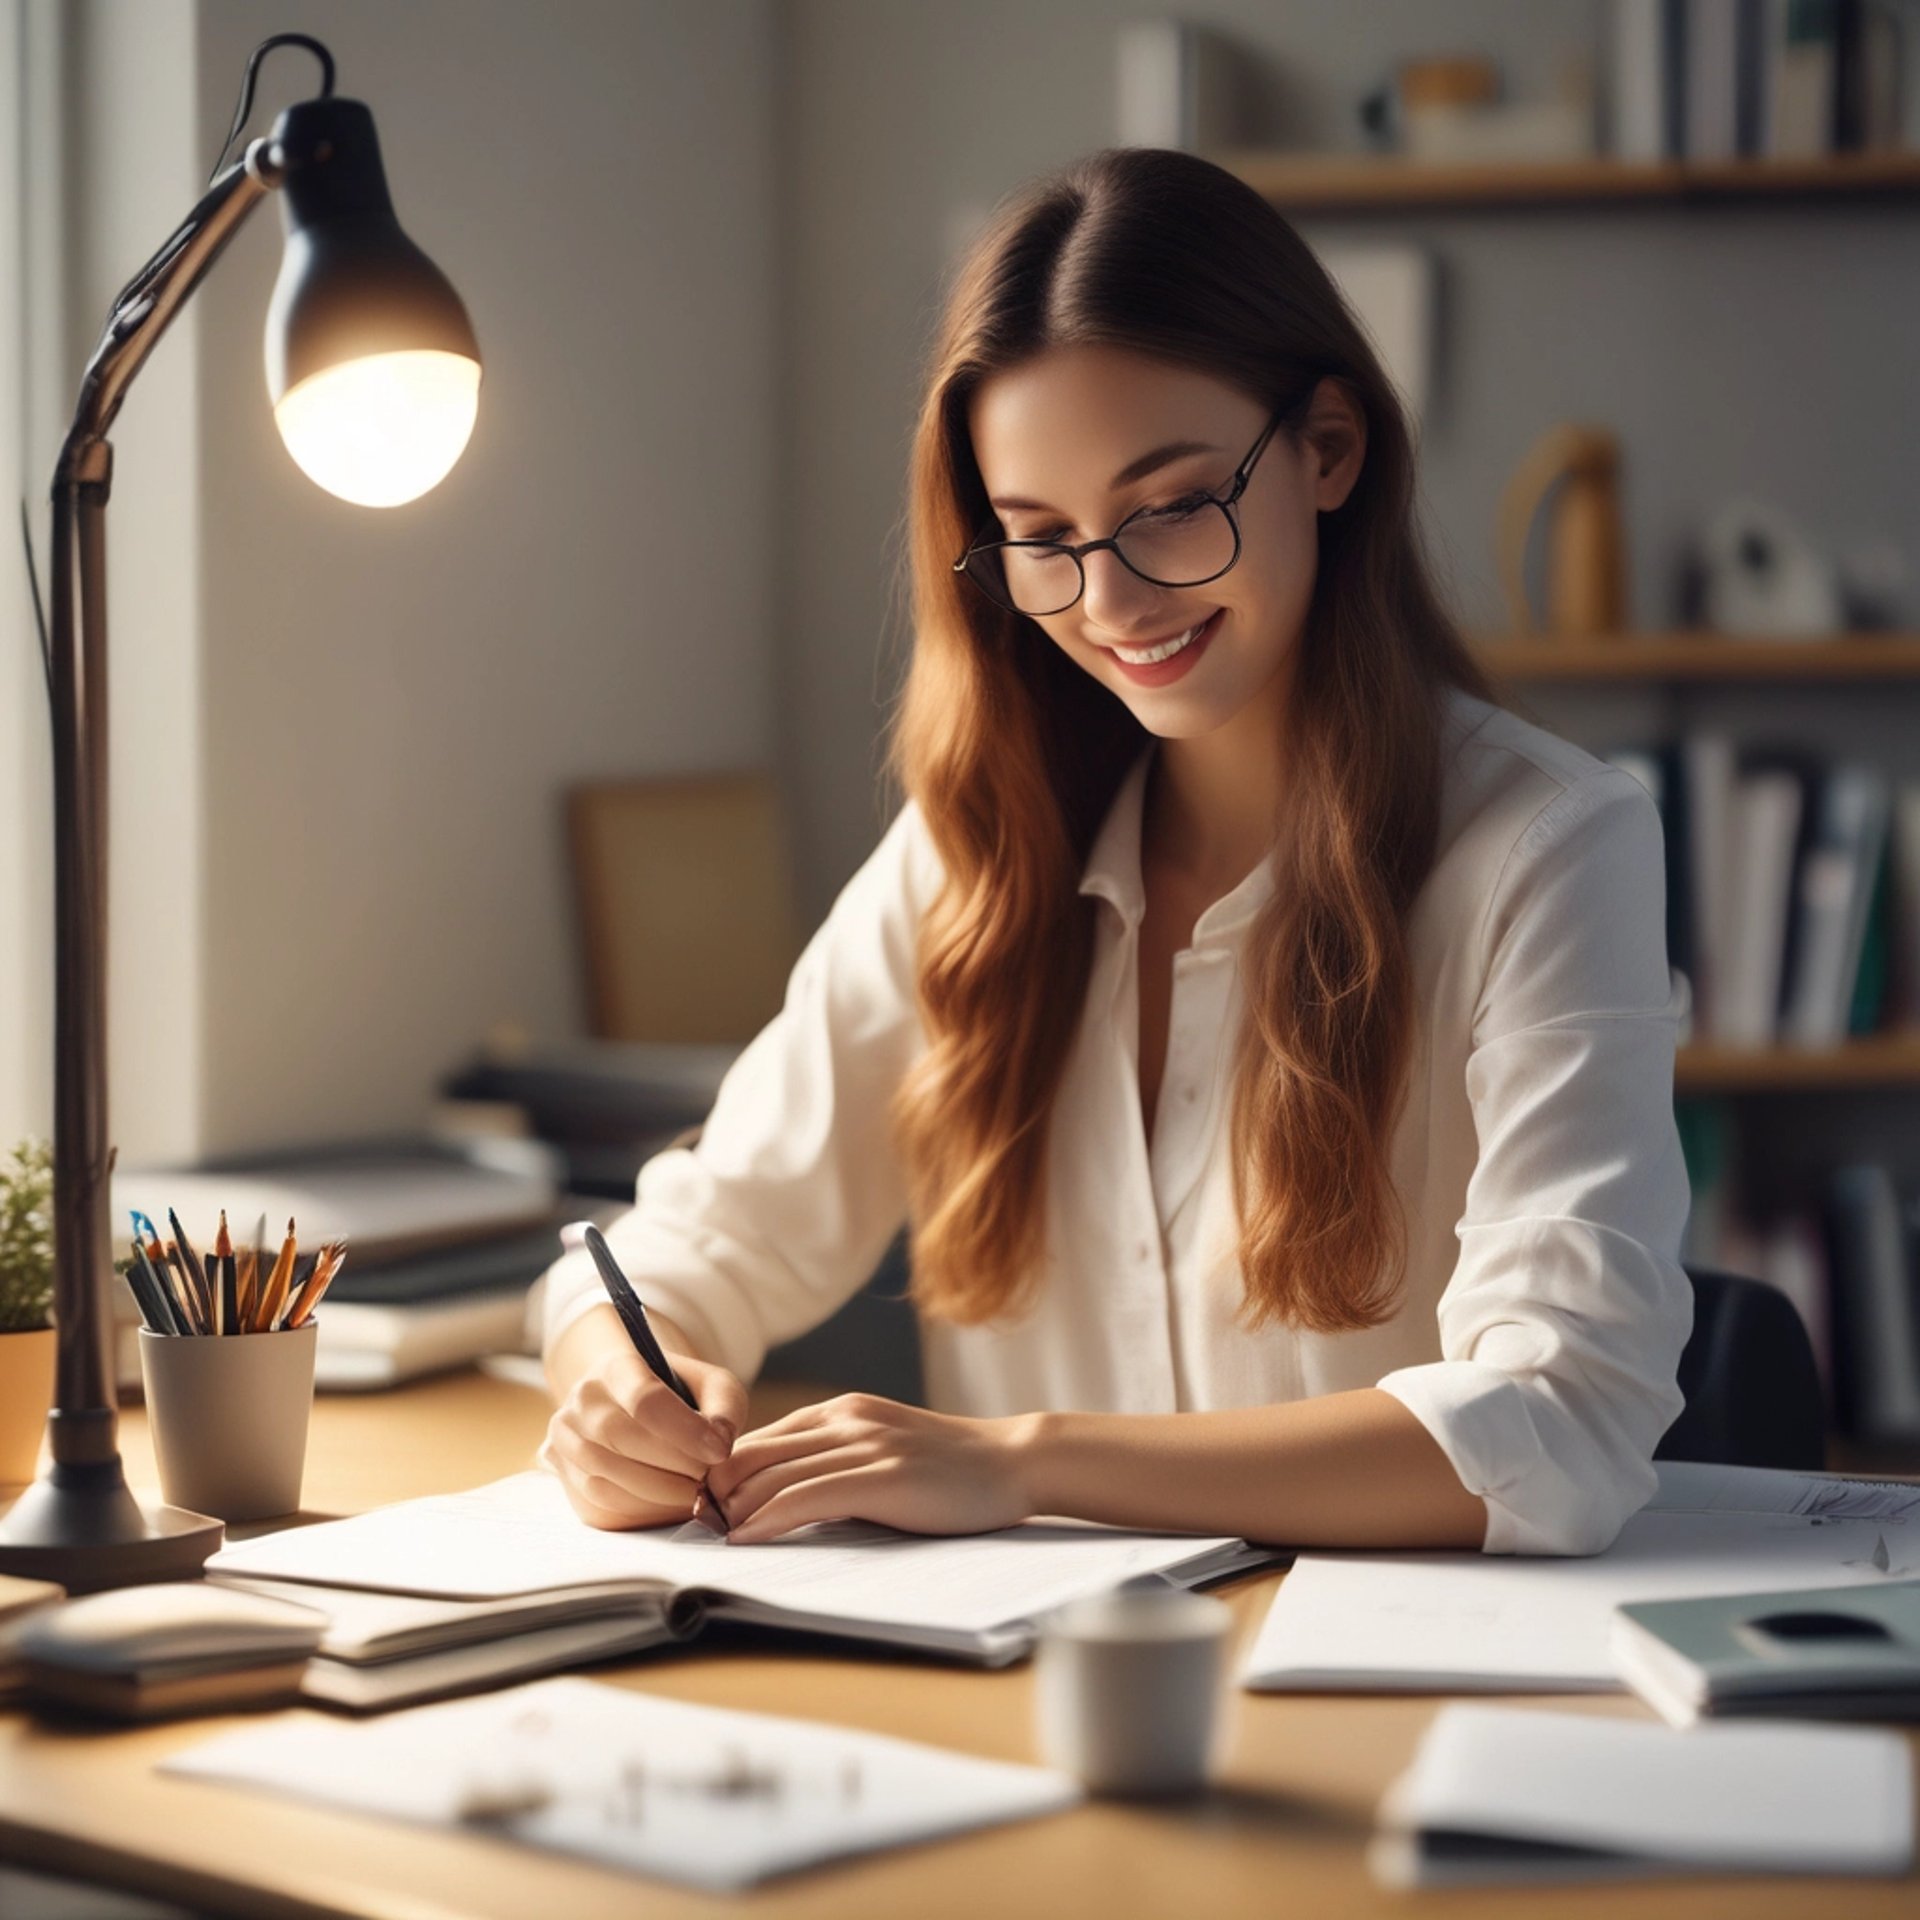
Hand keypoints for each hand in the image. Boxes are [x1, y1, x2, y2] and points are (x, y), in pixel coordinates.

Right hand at [541, 1339, 748, 1530]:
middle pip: (621, 1438)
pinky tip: (668, 1504)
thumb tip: (719, 1443)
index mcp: (618, 1367)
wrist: (638, 1409)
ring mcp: (566, 1436)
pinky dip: (639, 1511)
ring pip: (604, 1476)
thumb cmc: (682, 1398)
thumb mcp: (712, 1387)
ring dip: (657, 1494)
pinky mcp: (564, 1472)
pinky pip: (597, 1503)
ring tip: (694, 1494)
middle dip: (673, 1465)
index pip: (645, 1399)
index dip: (686, 1431)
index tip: (720, 1451)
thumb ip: (725, 1407)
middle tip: (708, 1478)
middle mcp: (583, 1399)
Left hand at [706, 1392, 1035, 1542]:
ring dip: (731, 1510)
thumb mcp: (884, 1447)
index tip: (701, 1507)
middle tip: (694, 1526)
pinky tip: (745, 1540)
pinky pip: (805, 1497)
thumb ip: (837, 1459)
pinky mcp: (881, 1478)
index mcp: (842, 1410)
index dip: (720, 1472)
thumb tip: (780, 1496)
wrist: (1012, 1462)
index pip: (757, 1437)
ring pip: (771, 1475)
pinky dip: (766, 1519)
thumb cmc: (950, 1467)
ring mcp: (863, 1446)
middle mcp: (845, 1420)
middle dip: (714, 1491)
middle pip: (752, 1452)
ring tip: (709, 1538)